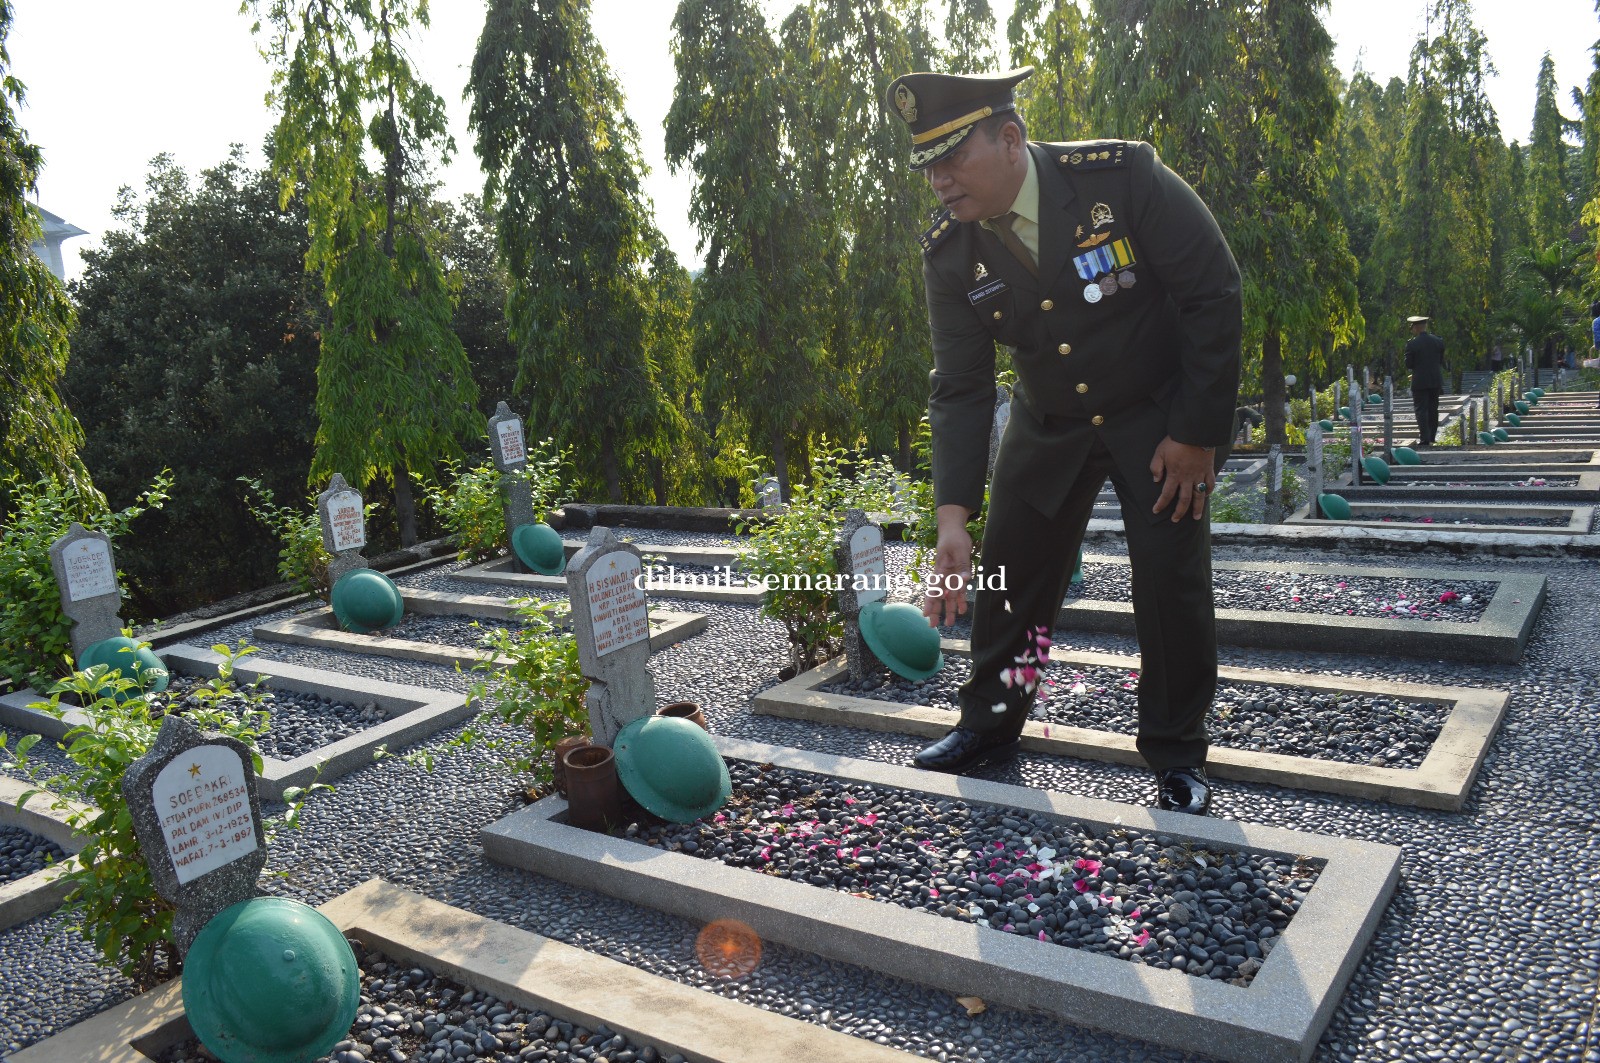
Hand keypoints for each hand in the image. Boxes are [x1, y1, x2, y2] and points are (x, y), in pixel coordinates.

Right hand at [922, 504, 972, 625]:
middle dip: (936, 610)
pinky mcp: (959, 574)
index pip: (934, 588)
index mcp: (941, 569)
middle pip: (939, 595)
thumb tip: (965, 579)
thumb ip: (962, 565)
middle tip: (933, 625)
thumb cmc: (954, 537)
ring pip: (949, 595)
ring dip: (949, 609)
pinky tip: (962, 610)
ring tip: (950, 623)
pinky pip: (959, 590)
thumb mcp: (959, 549)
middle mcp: (944, 575)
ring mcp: (951, 576)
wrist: (954, 529)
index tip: (926, 613)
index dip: (930, 601)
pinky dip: (960, 600)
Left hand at [1149, 436, 1214, 521]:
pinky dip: (1209, 491)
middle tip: (1175, 520)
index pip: (1167, 494)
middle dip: (1179, 511)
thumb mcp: (1159, 452)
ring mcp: (1200, 474)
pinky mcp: (1209, 469)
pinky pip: (1210, 483)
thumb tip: (1156, 480)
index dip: (1161, 504)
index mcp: (1175, 474)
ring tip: (1195, 518)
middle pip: (1184, 499)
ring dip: (1197, 508)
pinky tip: (1207, 496)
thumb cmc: (1175, 441)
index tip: (1156, 511)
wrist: (1195, 431)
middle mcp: (1188, 478)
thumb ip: (1156, 467)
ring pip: (1199, 496)